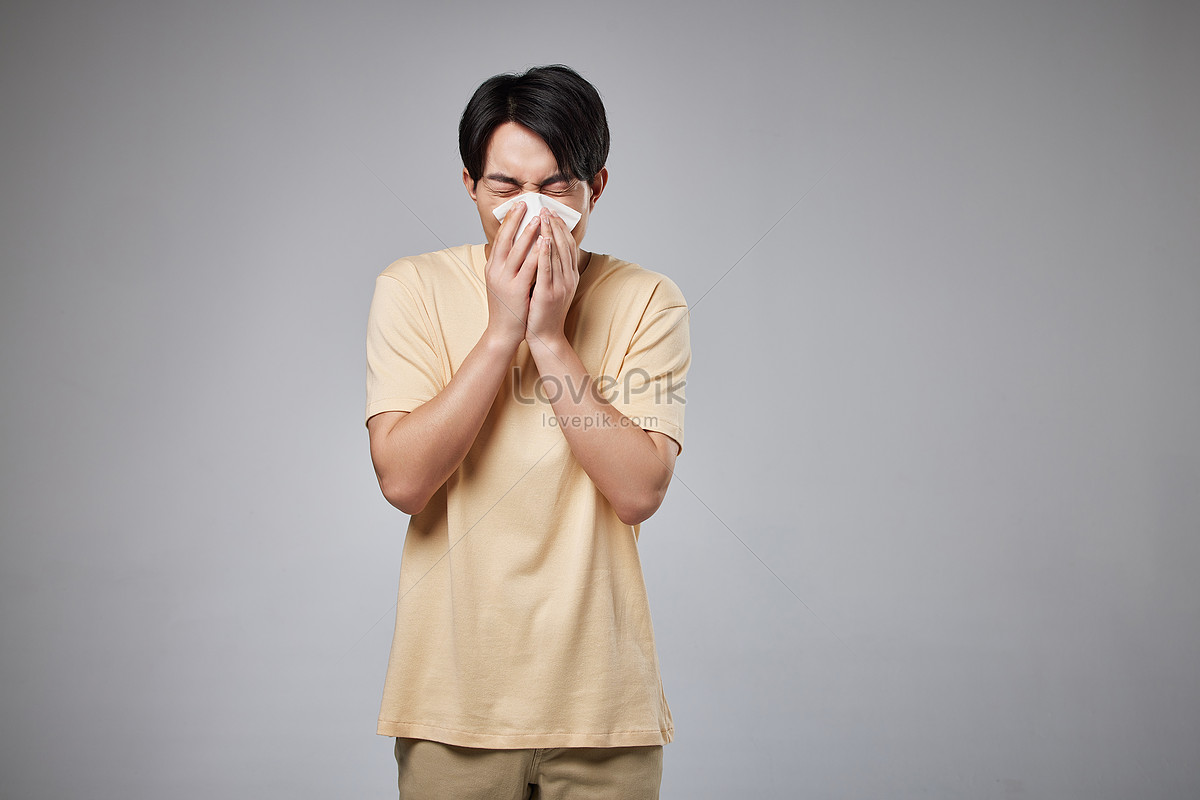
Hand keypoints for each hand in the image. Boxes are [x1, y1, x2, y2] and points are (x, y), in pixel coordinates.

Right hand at [483, 201, 540, 346]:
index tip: (519, 205)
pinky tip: (545, 243)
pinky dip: (536, 254)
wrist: (502, 332)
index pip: (500, 238)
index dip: (509, 221)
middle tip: (526, 203)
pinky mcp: (516, 291)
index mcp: (492, 267)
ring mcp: (505, 280)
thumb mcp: (502, 281)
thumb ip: (507, 264)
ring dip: (528, 233)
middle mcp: (495, 271)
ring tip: (538, 218)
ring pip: (517, 251)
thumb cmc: (507, 306)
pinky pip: (529, 268)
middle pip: (505, 239)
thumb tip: (517, 245)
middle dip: (517, 220)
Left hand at [525, 208, 580, 348]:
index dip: (561, 228)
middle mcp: (569, 278)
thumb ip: (551, 269)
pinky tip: (542, 240)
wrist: (546, 336)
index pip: (568, 246)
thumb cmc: (544, 312)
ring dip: (551, 233)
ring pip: (557, 254)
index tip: (552, 213)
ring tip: (543, 217)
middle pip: (564, 246)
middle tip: (547, 208)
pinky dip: (546, 253)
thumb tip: (544, 249)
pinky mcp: (549, 294)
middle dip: (555, 225)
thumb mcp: (552, 286)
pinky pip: (547, 269)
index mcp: (570, 276)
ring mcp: (560, 286)